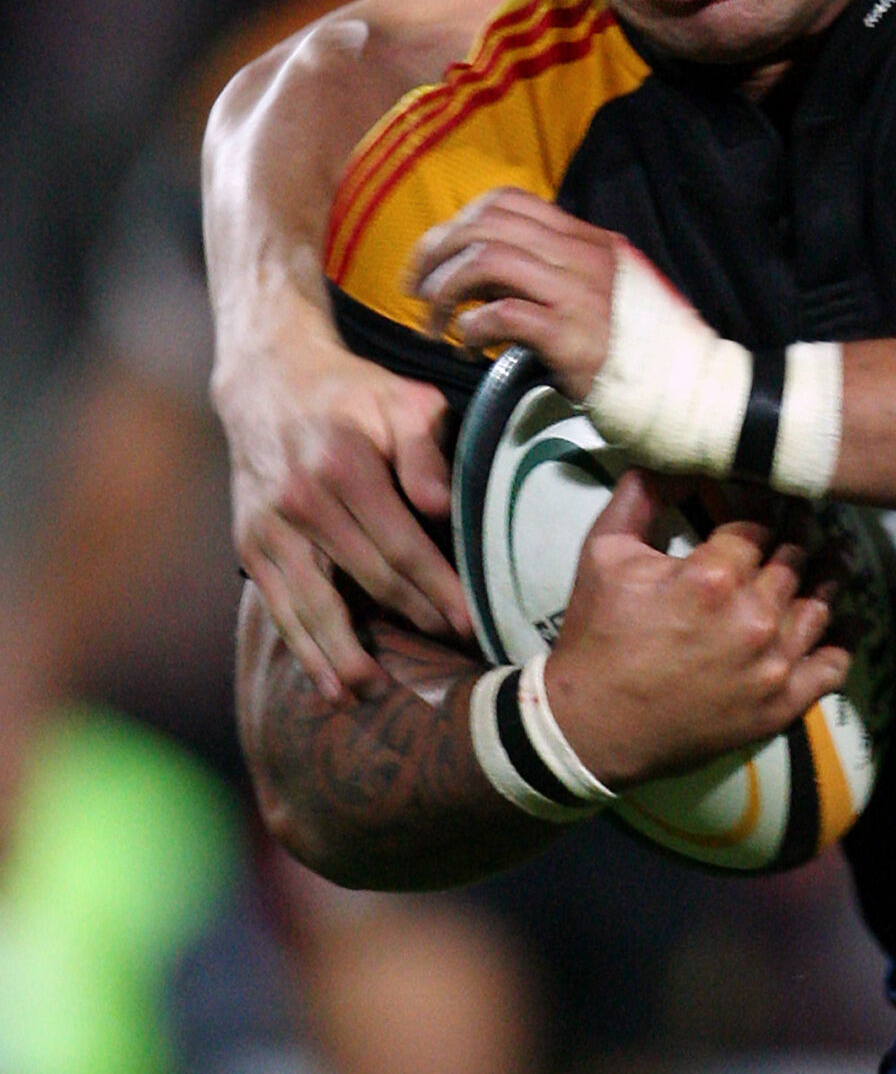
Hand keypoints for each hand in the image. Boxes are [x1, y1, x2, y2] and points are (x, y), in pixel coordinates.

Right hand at [213, 293, 467, 701]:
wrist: (267, 379)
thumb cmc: (351, 393)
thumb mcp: (401, 399)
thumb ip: (426, 450)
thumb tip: (441, 506)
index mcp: (343, 466)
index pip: (401, 546)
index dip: (437, 590)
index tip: (468, 622)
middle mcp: (301, 502)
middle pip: (365, 581)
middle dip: (410, 622)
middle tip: (448, 659)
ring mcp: (269, 527)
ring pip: (312, 606)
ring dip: (343, 655)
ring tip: (372, 695)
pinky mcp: (249, 544)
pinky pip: (280, 606)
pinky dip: (303, 647)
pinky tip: (327, 683)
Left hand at [411, 190, 619, 401]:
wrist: (687, 388)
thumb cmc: (639, 346)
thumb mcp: (602, 290)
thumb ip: (557, 272)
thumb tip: (489, 270)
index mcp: (588, 240)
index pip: (510, 201)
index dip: (460, 221)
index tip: (438, 254)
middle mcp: (581, 256)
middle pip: (488, 225)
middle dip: (437, 252)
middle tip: (417, 287)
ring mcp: (578, 293)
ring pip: (488, 261)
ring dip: (446, 290)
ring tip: (435, 322)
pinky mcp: (571, 336)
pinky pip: (504, 314)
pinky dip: (472, 326)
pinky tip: (465, 347)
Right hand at [542, 473, 850, 787]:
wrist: (593, 726)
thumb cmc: (597, 635)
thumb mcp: (604, 552)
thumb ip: (642, 494)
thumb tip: (672, 453)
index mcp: (714, 576)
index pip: (762, 523)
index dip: (767, 505)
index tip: (773, 497)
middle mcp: (754, 618)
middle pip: (797, 558)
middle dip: (800, 534)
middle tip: (805, 521)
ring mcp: (773, 664)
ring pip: (823, 603)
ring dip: (829, 576)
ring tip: (831, 558)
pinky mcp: (782, 705)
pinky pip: (833, 664)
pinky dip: (842, 639)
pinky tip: (842, 621)